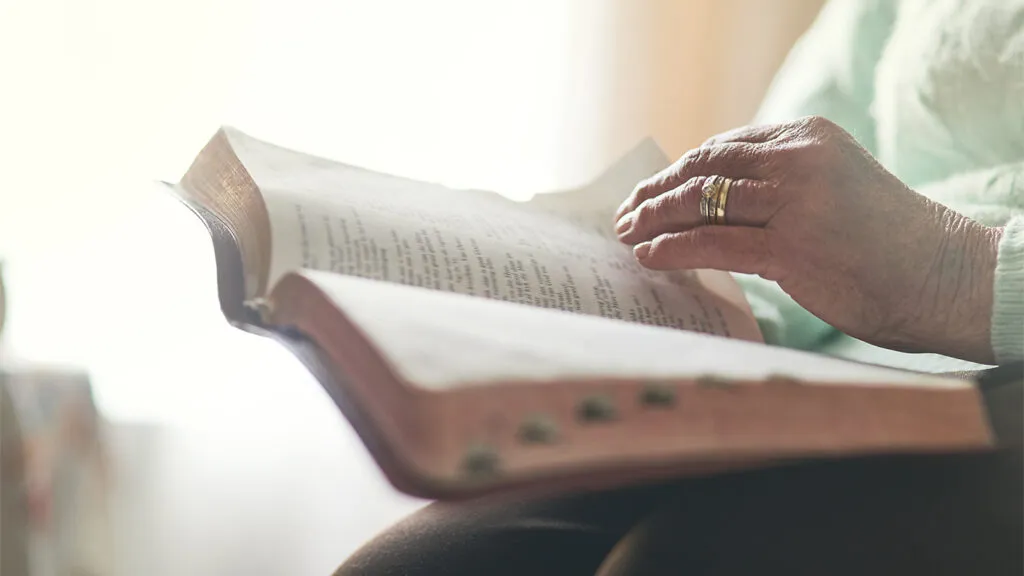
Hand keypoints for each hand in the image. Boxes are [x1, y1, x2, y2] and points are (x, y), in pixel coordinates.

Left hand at [614, 116, 1002, 363]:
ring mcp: (795, 202)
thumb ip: (779, 182)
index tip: (651, 190)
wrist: (941, 273)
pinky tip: (649, 255)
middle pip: (703, 170)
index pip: (721, 148)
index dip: (678, 171)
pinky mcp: (792, 247)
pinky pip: (713, 244)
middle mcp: (798, 159)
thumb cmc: (884, 239)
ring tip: (628, 234)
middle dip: (656, 193)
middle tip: (626, 213)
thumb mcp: (831, 185)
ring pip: (701, 203)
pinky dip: (673, 248)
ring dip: (654, 220)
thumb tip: (710, 202)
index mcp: (806, 136)